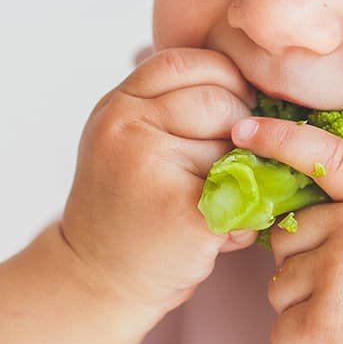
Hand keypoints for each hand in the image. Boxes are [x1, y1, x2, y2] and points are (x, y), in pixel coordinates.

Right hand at [58, 48, 260, 322]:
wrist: (95, 281)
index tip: (229, 111)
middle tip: (222, 168)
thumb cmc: (125, 208)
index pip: (189, 62)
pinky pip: (247, 194)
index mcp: (117, 106)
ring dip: (243, 178)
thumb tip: (242, 77)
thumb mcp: (125, 139)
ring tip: (214, 205)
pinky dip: (247, 216)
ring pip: (236, 149)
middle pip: (220, 100)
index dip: (223, 81)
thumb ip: (165, 103)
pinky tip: (221, 232)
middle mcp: (128, 129)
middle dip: (237, 131)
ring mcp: (153, 169)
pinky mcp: (184, 212)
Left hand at [230, 114, 342, 343]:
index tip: (244, 130)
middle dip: (304, 266)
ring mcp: (336, 280)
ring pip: (279, 288)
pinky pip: (281, 331)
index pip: (325, 157)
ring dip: (303, 310)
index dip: (281, 139)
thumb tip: (292, 211)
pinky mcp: (319, 329)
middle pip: (284, 239)